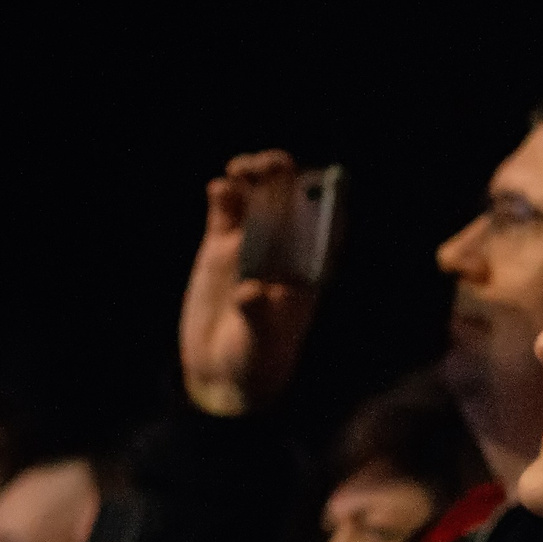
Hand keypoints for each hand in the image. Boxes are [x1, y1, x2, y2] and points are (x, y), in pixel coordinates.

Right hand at [179, 151, 321, 416]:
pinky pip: (226, 211)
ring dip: (253, 177)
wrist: (221, 375)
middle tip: (269, 166)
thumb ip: (259, 316)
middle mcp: (283, 252)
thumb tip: (251, 292)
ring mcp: (251, 247)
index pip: (323, 225)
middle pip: (289, 202)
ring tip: (241, 170)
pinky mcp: (219, 249)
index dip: (323, 197)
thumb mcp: (261, 342)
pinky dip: (224, 195)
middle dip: (282, 177)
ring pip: (258, 199)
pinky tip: (219, 189)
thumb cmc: (256, 362)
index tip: (314, 179)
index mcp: (307, 270)